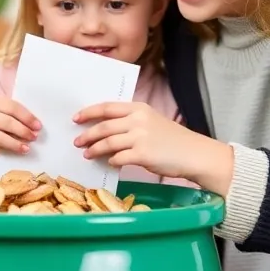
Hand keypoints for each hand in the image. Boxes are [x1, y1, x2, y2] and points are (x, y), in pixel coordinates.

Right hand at [0, 95, 41, 177]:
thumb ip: (12, 114)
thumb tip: (34, 127)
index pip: (13, 107)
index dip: (27, 117)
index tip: (38, 126)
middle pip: (8, 122)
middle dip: (23, 131)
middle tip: (34, 137)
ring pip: (1, 138)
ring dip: (16, 144)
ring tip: (27, 148)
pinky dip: (5, 151)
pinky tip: (13, 152)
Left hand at [72, 102, 233, 195]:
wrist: (194, 153)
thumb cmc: (172, 139)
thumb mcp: (152, 121)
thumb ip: (130, 122)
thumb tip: (104, 131)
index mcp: (139, 108)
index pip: (107, 107)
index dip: (89, 112)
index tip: (76, 118)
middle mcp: (138, 120)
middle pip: (103, 126)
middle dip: (87, 134)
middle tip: (77, 141)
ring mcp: (140, 137)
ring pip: (107, 142)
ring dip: (94, 149)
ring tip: (87, 154)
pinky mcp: (142, 154)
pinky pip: (118, 158)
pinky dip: (110, 161)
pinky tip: (109, 163)